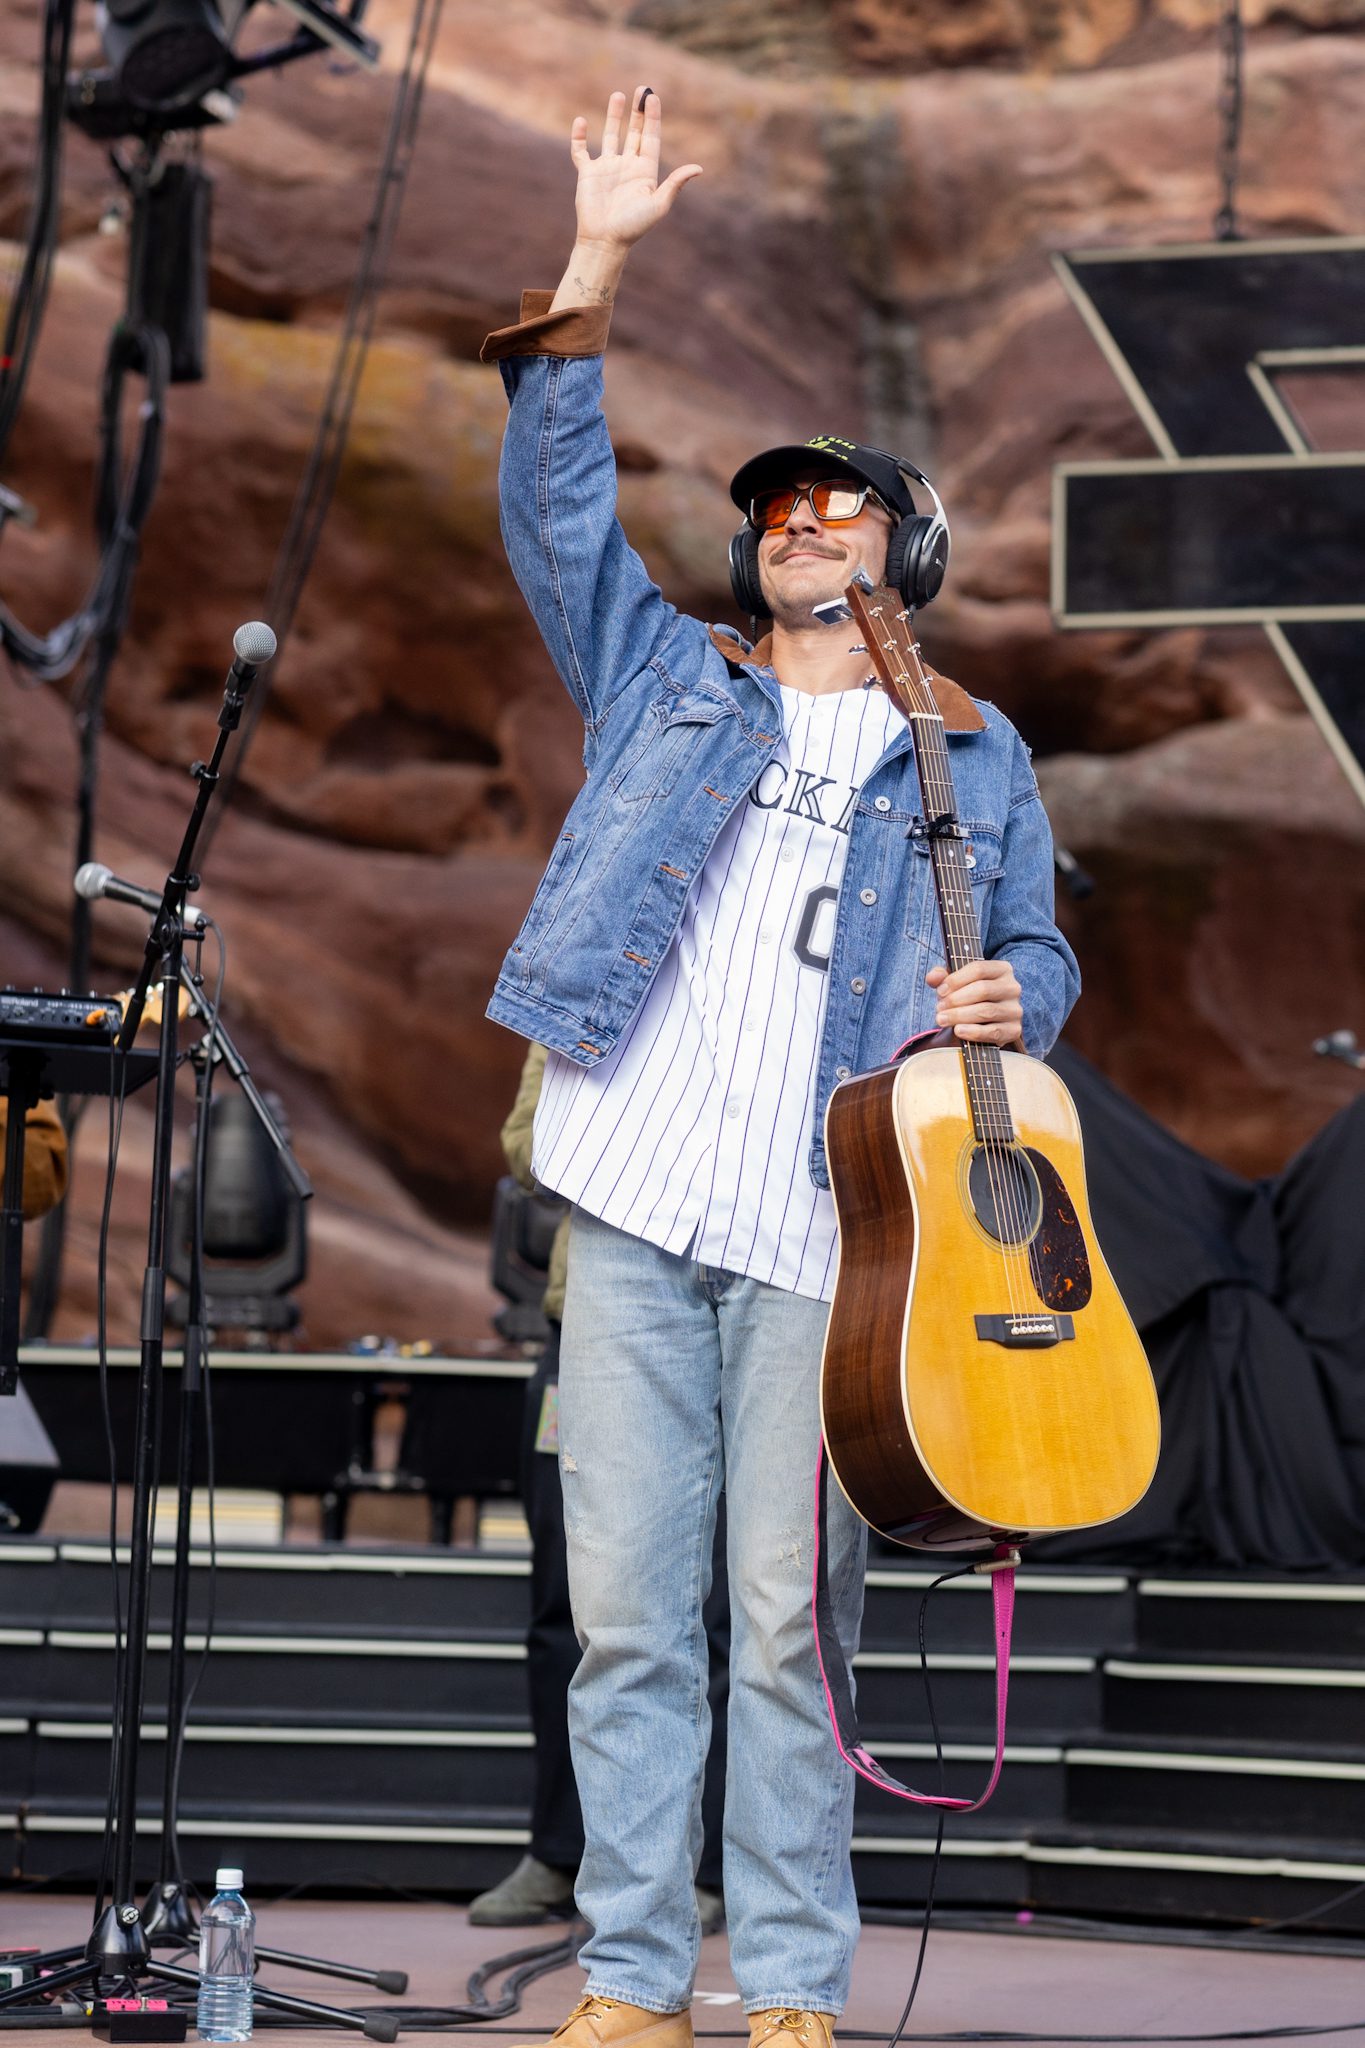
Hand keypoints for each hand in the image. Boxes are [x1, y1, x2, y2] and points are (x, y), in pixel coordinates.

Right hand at [568, 88, 701, 254]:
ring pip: (611, 136)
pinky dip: (579, 137)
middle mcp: (627, 166)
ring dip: (614, 116)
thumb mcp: (658, 205)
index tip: (653, 96)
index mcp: (645, 171)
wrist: (605, 241)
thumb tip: (698, 169)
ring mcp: (607, 169)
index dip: (652, 117)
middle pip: (634, 132)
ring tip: (618, 95)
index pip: (650, 138)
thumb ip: (675, 184)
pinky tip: (580, 122)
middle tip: (642, 89)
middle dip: (638, 111)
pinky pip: (581, 152)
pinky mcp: (588, 174)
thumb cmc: (633, 227)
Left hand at [927, 958, 1022, 1046]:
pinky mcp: (1014, 1030)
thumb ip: (941, 975)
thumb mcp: (954, 982)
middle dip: (956, 1000)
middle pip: (983, 990)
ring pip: (987, 1011)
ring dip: (960, 1016)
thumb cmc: (966, 996)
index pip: (979, 969)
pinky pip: (994, 1032)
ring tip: (942, 1019)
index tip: (940, 991)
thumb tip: (933, 977)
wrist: (982, 1022)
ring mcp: (1015, 1009)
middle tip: (939, 1008)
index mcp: (1002, 969)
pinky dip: (974, 1032)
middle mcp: (1012, 987)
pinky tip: (958, 1030)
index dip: (956, 980)